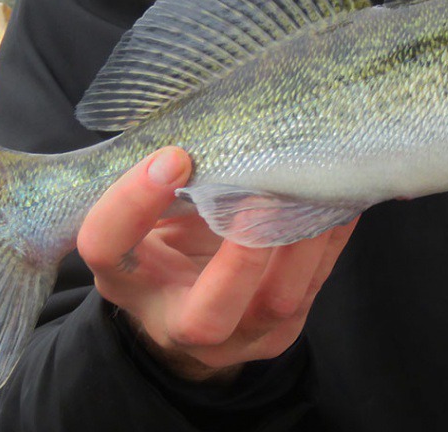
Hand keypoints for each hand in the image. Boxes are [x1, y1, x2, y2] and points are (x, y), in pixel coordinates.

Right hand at [76, 147, 355, 379]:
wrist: (185, 301)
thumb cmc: (166, 234)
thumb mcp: (148, 209)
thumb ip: (164, 177)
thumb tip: (208, 111)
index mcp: (126, 277)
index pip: (107, 247)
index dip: (133, 203)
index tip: (173, 154)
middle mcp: (173, 319)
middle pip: (204, 317)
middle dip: (240, 260)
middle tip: (259, 196)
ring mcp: (234, 336)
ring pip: (274, 303)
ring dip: (300, 244)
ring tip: (314, 188)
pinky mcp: (278, 332)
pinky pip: (312, 287)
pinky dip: (328, 239)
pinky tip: (340, 198)